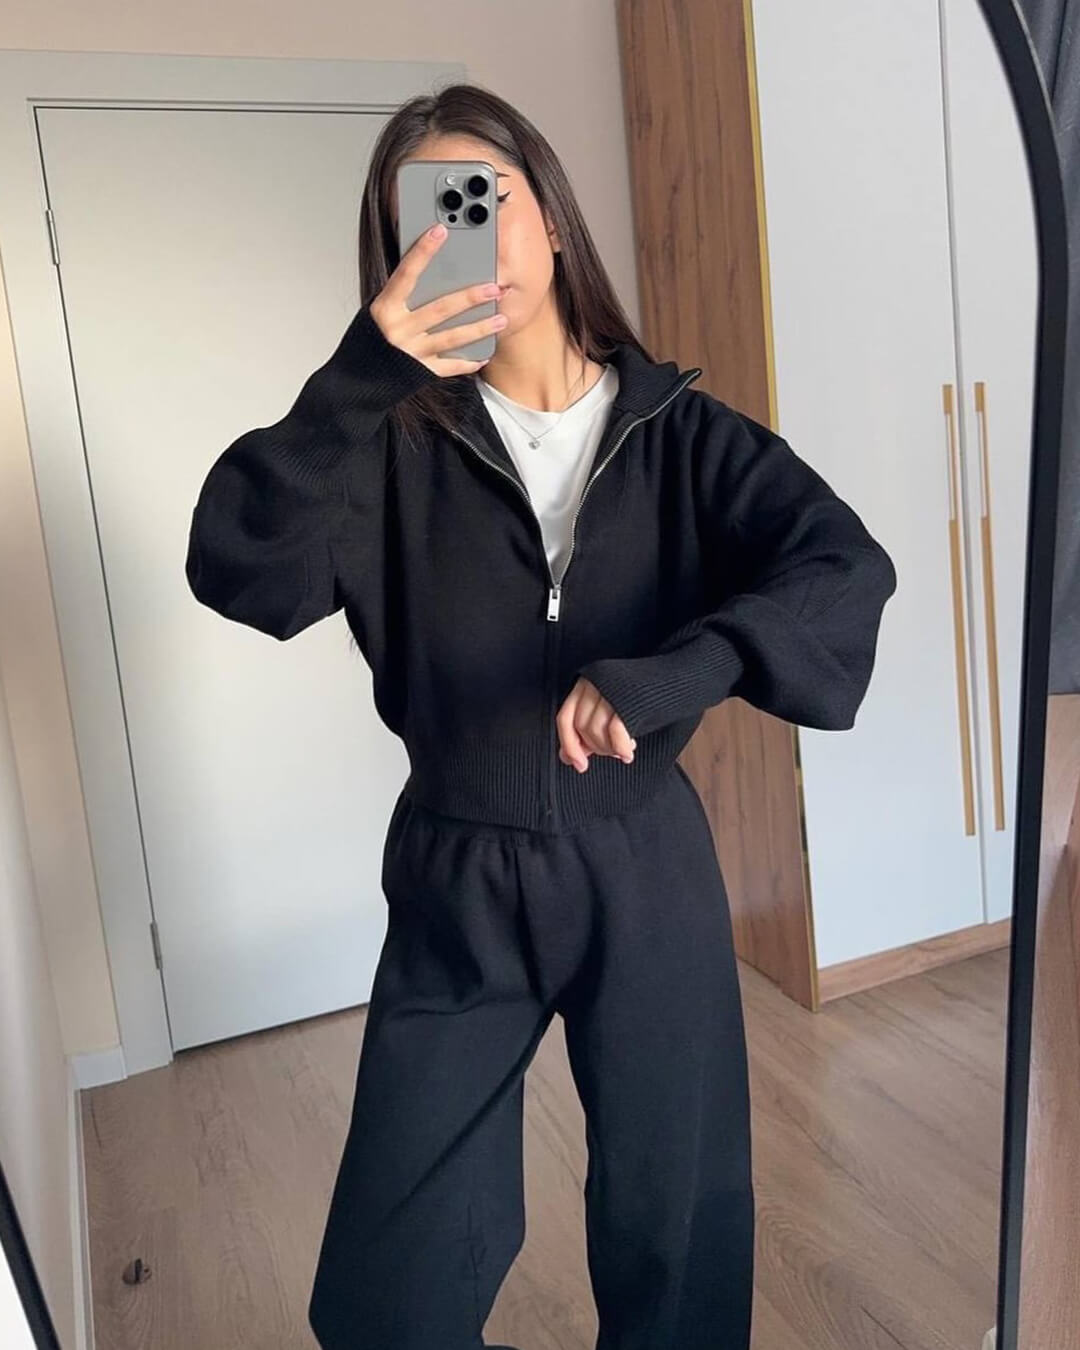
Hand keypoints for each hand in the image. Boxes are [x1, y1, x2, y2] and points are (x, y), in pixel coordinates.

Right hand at [369, 222, 508, 375]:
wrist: (357, 380)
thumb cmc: (370, 340)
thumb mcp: (378, 311)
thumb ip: (402, 295)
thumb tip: (432, 272)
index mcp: (386, 308)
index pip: (406, 273)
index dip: (423, 251)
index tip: (440, 231)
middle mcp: (399, 329)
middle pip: (440, 308)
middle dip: (470, 297)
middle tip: (494, 287)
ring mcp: (411, 352)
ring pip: (452, 337)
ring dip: (480, 328)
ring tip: (501, 319)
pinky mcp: (420, 372)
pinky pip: (449, 366)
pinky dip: (468, 362)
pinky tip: (484, 355)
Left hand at [556, 678, 636, 772]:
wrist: (676, 680)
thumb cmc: (645, 698)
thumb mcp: (611, 711)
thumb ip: (589, 729)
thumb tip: (567, 756)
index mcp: (586, 682)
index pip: (564, 717)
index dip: (569, 744)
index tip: (578, 764)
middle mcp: (595, 681)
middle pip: (581, 726)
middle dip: (596, 748)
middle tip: (612, 753)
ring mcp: (610, 687)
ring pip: (596, 729)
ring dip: (609, 748)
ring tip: (623, 750)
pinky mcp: (628, 696)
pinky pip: (615, 730)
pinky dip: (620, 747)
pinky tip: (628, 753)